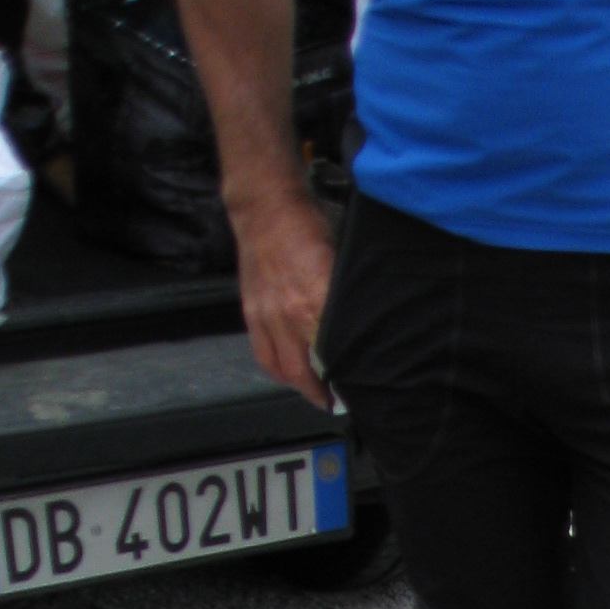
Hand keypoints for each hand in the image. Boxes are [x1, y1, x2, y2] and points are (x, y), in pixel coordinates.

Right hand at [232, 188, 335, 406]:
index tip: (355, 392)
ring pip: (281, 369)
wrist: (265, 207)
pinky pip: (263, 354)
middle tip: (335, 402)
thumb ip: (344, 303)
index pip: (332, 356)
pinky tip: (290, 373)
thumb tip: (359, 333)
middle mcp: (288, 315)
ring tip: (314, 392)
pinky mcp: (250, 312)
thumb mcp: (338, 265)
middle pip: (304, 373)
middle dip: (320, 394)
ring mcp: (266, 316)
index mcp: (315, 302)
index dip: (343, 379)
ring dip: (298, 386)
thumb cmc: (306, 228)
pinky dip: (277, 370)